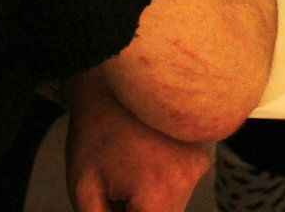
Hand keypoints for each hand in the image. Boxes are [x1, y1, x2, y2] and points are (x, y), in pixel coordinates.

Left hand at [66, 78, 210, 211]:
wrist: (111, 85)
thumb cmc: (96, 132)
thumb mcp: (85, 190)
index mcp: (157, 194)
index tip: (116, 203)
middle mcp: (186, 181)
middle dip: (138, 211)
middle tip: (117, 193)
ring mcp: (197, 165)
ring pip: (173, 207)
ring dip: (151, 203)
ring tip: (128, 175)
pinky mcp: (199, 155)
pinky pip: (182, 185)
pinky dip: (163, 184)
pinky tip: (144, 163)